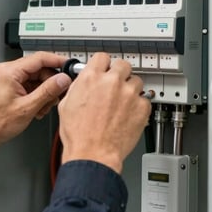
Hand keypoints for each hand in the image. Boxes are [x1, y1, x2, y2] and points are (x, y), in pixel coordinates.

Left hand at [0, 52, 72, 171]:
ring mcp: (9, 79)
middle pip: (40, 69)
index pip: (39, 58)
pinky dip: (37, 96)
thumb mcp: (27, 107)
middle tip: (57, 97)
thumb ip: (48, 91)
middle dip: (51, 84)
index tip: (70, 66)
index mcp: (10, 71)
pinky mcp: (10, 86)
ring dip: (44, 93)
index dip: (57, 61)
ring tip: (43, 107)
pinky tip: (37, 108)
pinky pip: (30, 86)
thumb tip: (63, 79)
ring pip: (36, 79)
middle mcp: (8, 71)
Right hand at [57, 53, 150, 174]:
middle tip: (115, 85)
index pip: (102, 57)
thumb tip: (83, 82)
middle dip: (119, 74)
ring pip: (136, 81)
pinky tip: (128, 115)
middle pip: (123, 64)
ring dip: (130, 89)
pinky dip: (138, 106)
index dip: (103, 64)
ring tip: (122, 103)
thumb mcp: (66, 104)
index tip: (104, 69)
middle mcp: (111, 82)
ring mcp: (129, 94)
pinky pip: (144, 100)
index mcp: (91, 78)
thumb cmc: (79, 135)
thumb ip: (78, 87)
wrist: (93, 154)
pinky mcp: (142, 108)